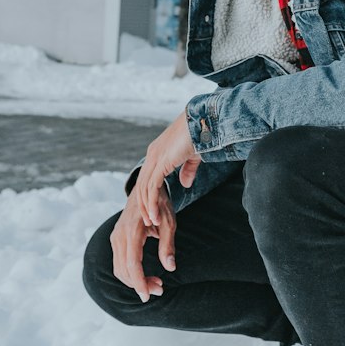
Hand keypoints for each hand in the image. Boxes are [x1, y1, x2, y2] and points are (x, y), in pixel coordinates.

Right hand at [110, 183, 176, 302]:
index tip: (148, 296)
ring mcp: (115, 237)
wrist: (144, 188)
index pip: (132, 263)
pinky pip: (119, 263)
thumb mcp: (169, 222)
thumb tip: (170, 267)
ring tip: (156, 284)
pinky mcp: (116, 240)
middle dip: (140, 284)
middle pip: (124, 270)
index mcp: (133, 230)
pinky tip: (145, 276)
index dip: (139, 282)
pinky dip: (130, 274)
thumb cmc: (159, 204)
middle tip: (160, 290)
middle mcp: (120, 235)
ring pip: (119, 269)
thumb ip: (168, 245)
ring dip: (135, 281)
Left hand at [135, 111, 201, 227]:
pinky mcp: (161, 162)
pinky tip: (155, 215)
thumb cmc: (200, 136)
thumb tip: (185, 184)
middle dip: (144, 205)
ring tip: (152, 223)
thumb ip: (187, 170)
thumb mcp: (191, 157)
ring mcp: (155, 157)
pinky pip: (152, 187)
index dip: (148, 196)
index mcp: (157, 153)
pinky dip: (152, 203)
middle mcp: (152, 154)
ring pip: (144, 189)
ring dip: (147, 208)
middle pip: (141, 185)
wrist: (203, 122)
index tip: (153, 211)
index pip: (147, 178)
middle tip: (149, 222)